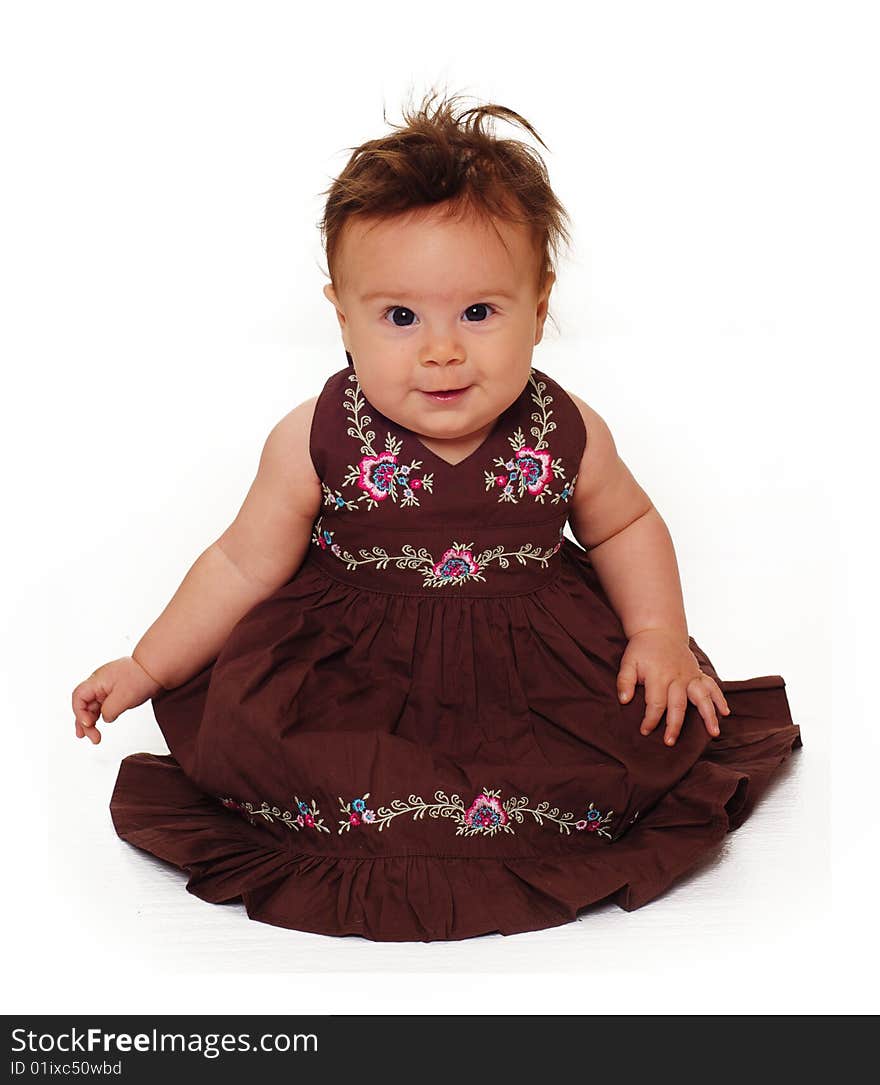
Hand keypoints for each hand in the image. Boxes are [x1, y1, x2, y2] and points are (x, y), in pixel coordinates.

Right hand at [71, 656, 163, 744]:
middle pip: (83, 704)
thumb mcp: (123, 698)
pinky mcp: (114, 691)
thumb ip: (109, 711)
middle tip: (92, 737)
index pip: (78, 698)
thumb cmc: (141, 678)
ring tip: (93, 737)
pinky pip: (101, 704)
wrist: (156, 668)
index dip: (80, 713)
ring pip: (92, 706)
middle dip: (84, 722)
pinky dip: (99, 715)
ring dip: (91, 721)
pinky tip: (99, 724)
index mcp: (97, 680)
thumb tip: (105, 718)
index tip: (89, 724)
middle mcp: (98, 683)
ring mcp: (106, 687)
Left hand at [616, 628, 730, 745]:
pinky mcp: (698, 673)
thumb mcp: (628, 662)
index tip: (645, 731)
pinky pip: (712, 686)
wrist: (659, 630)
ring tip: (713, 733)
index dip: (650, 719)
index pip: (656, 703)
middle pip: (678, 705)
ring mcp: (690, 675)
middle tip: (670, 742)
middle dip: (675, 725)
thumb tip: (624, 700)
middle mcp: (677, 677)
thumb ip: (624, 681)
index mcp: (658, 676)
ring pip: (702, 697)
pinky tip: (725, 712)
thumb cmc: (642, 649)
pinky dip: (720, 698)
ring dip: (708, 715)